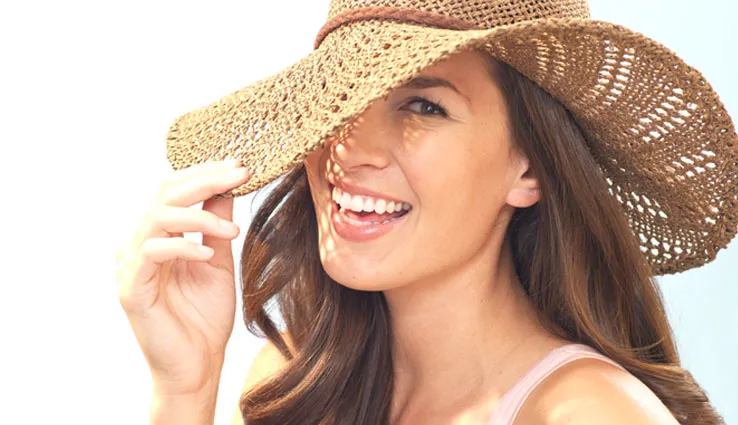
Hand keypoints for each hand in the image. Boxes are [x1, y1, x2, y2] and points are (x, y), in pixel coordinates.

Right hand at [115, 159, 249, 394]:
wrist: (198, 363)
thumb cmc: (205, 314)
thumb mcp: (218, 259)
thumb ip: (215, 224)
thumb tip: (227, 185)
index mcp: (159, 235)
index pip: (174, 189)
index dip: (205, 173)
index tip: (240, 165)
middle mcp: (140, 243)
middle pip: (165, 194)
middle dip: (205, 179)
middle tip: (240, 173)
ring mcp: (131, 265)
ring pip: (157, 217)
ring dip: (199, 215)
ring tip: (231, 231)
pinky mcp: (130, 288)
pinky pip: (152, 252)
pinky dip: (183, 246)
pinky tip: (207, 252)